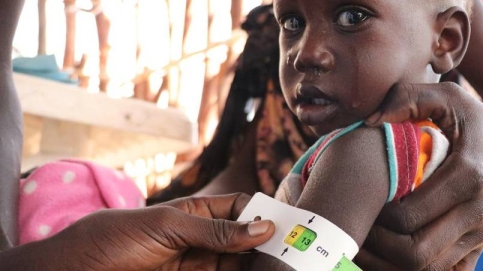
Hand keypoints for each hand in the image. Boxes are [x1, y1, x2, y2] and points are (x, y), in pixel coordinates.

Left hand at [54, 193, 273, 269]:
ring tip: (283, 267)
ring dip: (260, 265)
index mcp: (196, 212)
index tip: (286, 228)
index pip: (240, 209)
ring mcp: (199, 264)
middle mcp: (202, 238)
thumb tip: (261, 227)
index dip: (262, 215)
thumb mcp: (167, 226)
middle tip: (292, 255)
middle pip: (245, 240)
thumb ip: (214, 230)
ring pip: (239, 264)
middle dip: (267, 245)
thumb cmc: (115, 237)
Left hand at [358, 82, 482, 269]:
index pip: (409, 216)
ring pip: (427, 270)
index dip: (376, 217)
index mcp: (467, 176)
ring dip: (390, 263)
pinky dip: (413, 270)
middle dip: (378, 246)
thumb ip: (406, 98)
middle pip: (416, 253)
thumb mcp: (448, 98)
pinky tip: (392, 254)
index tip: (361, 203)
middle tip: (357, 228)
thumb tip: (370, 122)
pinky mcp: (479, 248)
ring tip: (366, 242)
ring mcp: (479, 235)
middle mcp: (477, 213)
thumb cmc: (476, 124)